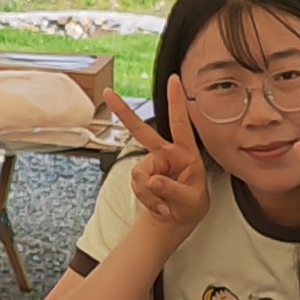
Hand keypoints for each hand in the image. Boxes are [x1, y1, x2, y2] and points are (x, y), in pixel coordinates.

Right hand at [106, 81, 210, 240]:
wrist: (176, 220)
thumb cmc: (191, 205)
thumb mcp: (191, 200)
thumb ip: (173, 190)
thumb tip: (152, 180)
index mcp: (185, 153)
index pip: (181, 124)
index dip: (176, 101)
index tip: (173, 79)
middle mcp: (165, 154)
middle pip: (141, 131)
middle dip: (124, 112)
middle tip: (108, 93)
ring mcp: (151, 165)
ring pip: (139, 174)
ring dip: (149, 194)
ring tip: (164, 206)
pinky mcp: (141, 176)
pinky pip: (136, 186)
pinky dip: (146, 200)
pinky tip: (159, 207)